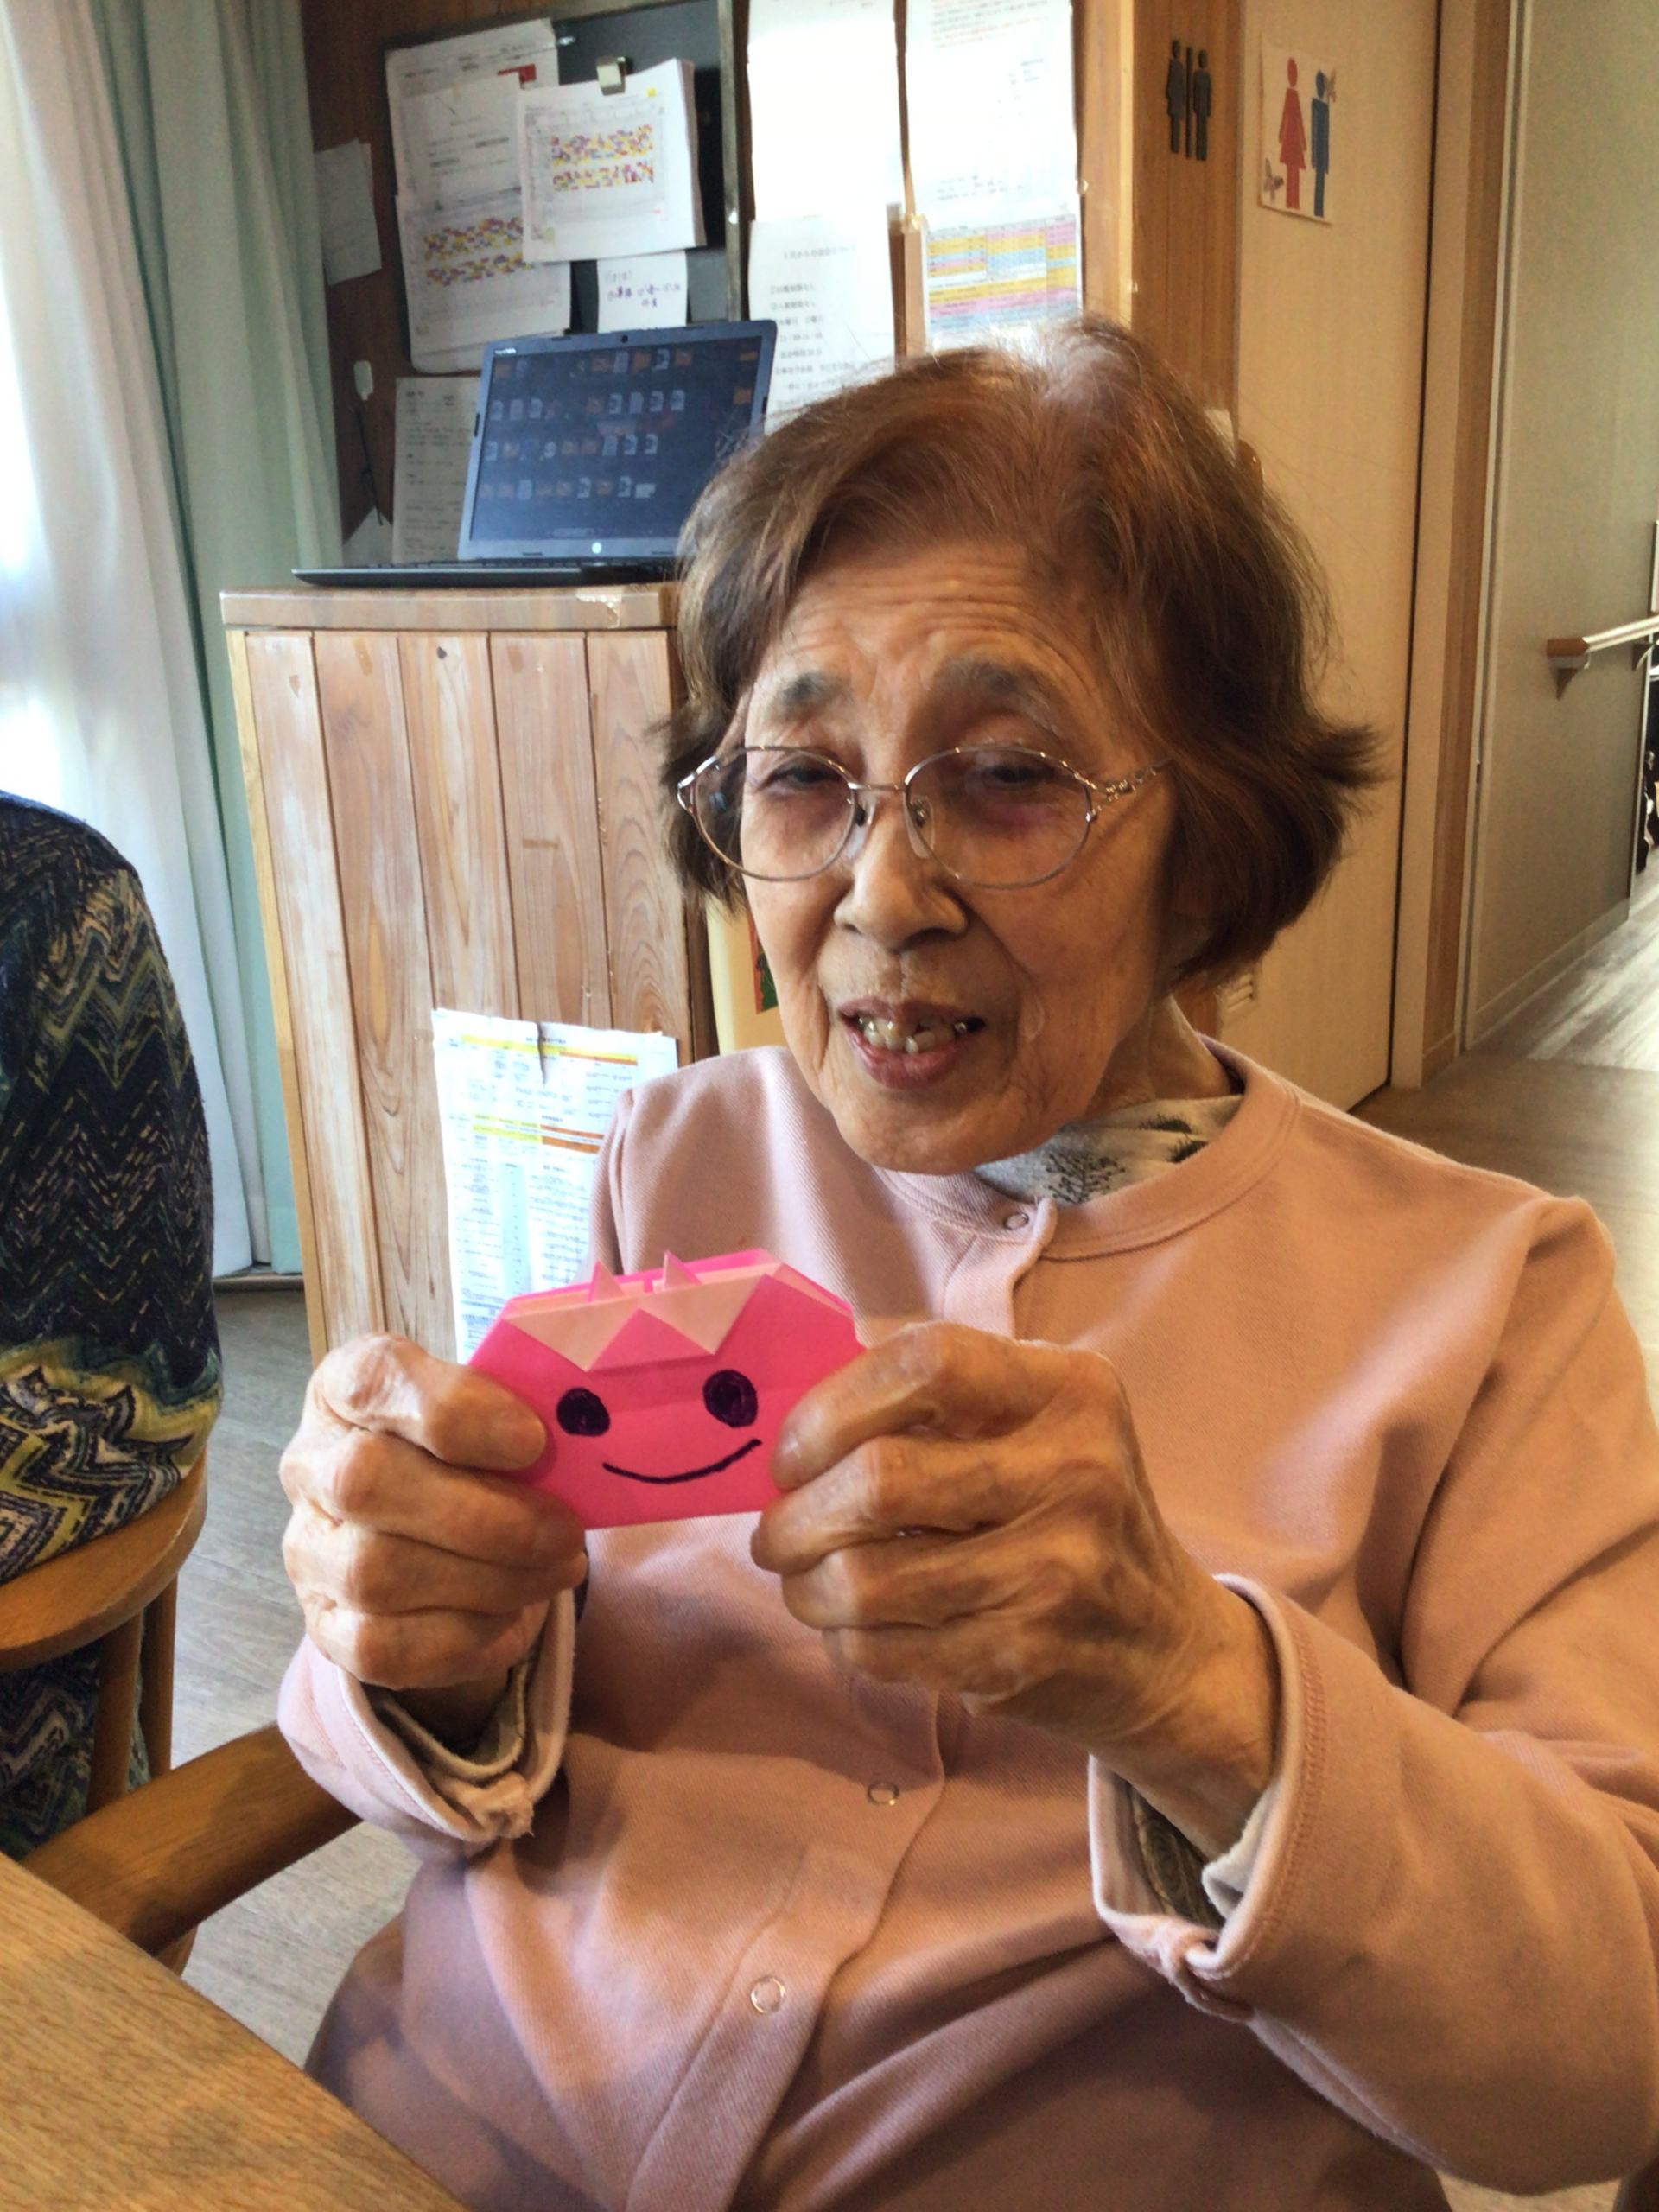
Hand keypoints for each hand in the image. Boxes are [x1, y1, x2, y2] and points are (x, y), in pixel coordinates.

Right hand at [281, 1335, 586, 1741]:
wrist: (439, 1527)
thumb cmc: (472, 1450)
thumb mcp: (489, 1407)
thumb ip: (520, 1408)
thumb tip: (578, 1429)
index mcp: (345, 1388)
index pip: (372, 1379)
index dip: (451, 1409)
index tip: (533, 1438)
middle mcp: (311, 1465)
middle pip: (365, 1482)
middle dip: (485, 1516)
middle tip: (565, 1531)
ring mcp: (309, 1551)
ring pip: (377, 1573)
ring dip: (490, 1579)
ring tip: (557, 1568)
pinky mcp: (327, 1627)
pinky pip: (383, 1646)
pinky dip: (465, 1634)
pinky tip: (515, 1613)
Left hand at [751, 1323, 1277, 1858]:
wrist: (1163, 1645)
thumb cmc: (1070, 1514)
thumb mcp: (1043, 1424)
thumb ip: (943, 1401)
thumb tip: (791, 1416)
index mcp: (1069, 1391)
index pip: (928, 1363)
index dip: (833, 1403)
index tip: (794, 1449)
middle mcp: (1073, 1472)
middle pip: (881, 1477)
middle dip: (796, 1512)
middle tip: (775, 1530)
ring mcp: (1053, 1572)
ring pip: (866, 1578)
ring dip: (805, 1584)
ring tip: (802, 1579)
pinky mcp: (1023, 1657)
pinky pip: (882, 1648)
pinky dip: (844, 1638)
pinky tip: (854, 1624)